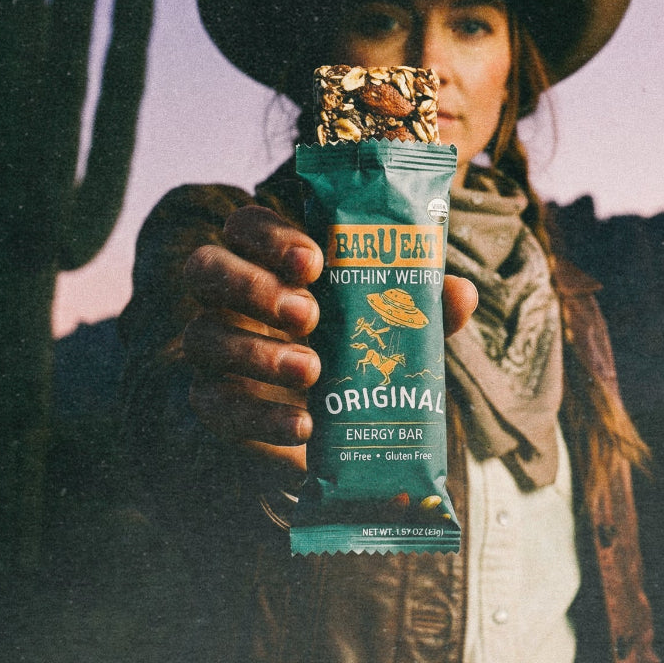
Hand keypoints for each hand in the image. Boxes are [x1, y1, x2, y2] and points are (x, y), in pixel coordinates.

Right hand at [183, 204, 476, 474]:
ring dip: (258, 353)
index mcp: (269, 263)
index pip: (244, 226)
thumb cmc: (362, 356)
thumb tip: (462, 292)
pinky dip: (261, 417)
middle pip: (204, 268)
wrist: (341, 437)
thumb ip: (421, 307)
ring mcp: (215, 351)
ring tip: (314, 371)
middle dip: (252, 286)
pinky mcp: (215, 405)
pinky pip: (214, 404)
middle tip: (308, 313)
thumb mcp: (397, 329)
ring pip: (202, 336)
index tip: (315, 261)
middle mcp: (231, 299)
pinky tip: (304, 427)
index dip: (269, 235)